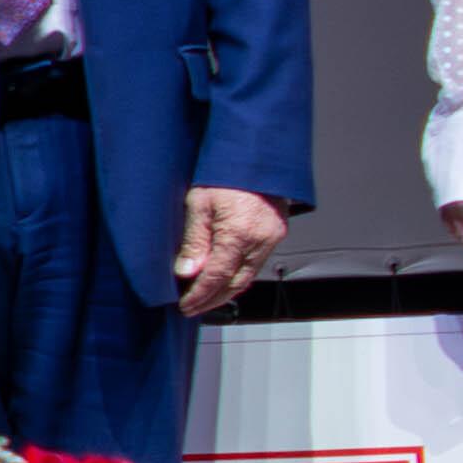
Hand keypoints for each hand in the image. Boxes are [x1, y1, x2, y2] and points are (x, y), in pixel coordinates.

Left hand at [177, 184, 288, 317]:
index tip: (185, 305)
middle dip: (213, 300)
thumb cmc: (224, 172)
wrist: (256, 155)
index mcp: (239, 233)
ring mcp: (273, 237)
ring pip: (249, 276)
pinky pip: (257, 263)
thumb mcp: (198, 202)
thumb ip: (194, 240)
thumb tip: (186, 272)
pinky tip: (223, 278)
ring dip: (226, 290)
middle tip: (192, 308)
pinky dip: (239, 275)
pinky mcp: (277, 233)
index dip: (200, 295)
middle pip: (236, 283)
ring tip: (204, 297)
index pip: (217, 277)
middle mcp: (261, 240)